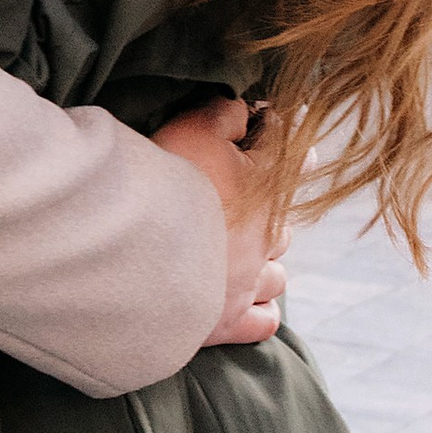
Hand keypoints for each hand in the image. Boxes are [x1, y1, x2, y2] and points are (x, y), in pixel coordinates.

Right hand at [152, 97, 287, 344]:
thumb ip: (224, 114)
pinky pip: (263, 320)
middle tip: (230, 203)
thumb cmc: (166, 187)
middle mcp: (267, 237)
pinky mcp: (229, 322)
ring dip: (262, 263)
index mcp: (265, 188)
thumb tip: (246, 110)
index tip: (265, 130)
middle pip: (283, 224)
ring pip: (276, 274)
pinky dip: (258, 309)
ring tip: (231, 256)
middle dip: (266, 213)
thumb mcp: (192, 129)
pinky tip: (240, 298)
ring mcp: (250, 282)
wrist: (139, 256)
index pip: (292, 152)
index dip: (280, 137)